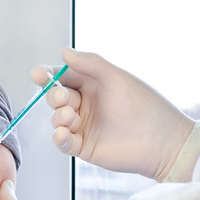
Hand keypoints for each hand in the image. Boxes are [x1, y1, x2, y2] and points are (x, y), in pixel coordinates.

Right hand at [34, 47, 193, 180]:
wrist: (161, 142)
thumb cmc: (144, 106)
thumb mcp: (116, 78)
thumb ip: (90, 64)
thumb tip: (63, 52)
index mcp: (93, 84)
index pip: (64, 77)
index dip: (48, 75)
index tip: (38, 74)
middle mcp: (86, 104)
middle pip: (57, 97)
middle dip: (55, 96)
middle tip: (64, 99)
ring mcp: (84, 126)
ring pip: (57, 119)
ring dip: (59, 117)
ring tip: (70, 118)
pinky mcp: (83, 147)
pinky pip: (62, 142)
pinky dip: (59, 138)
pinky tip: (63, 134)